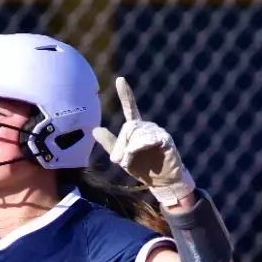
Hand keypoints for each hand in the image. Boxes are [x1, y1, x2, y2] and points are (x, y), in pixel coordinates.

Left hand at [97, 77, 195, 207]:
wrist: (164, 182)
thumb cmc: (144, 168)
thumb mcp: (123, 157)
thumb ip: (110, 144)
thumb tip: (95, 129)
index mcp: (137, 129)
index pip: (131, 108)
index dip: (126, 94)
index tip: (120, 79)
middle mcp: (148, 127)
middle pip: (128, 127)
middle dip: (120, 144)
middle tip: (116, 160)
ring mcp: (158, 132)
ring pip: (136, 134)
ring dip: (128, 149)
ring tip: (126, 163)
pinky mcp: (166, 140)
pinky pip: (149, 139)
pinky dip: (138, 148)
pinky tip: (135, 156)